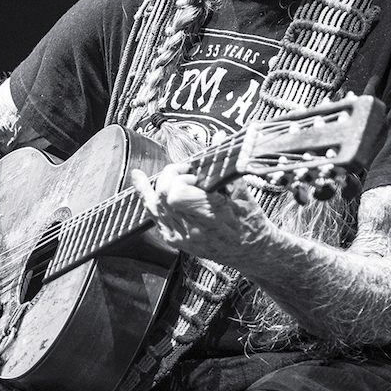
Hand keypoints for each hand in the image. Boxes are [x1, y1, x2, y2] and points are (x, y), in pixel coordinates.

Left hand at [129, 164, 272, 262]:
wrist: (250, 251)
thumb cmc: (249, 220)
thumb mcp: (242, 191)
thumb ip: (226, 166)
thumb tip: (220, 139)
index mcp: (212, 215)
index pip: (177, 193)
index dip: (180, 177)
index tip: (192, 171)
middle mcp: (194, 228)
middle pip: (163, 197)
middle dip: (169, 177)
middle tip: (184, 172)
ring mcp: (182, 237)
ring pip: (154, 206)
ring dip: (154, 185)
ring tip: (145, 173)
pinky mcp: (175, 241)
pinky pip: (153, 217)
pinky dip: (146, 197)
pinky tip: (139, 181)